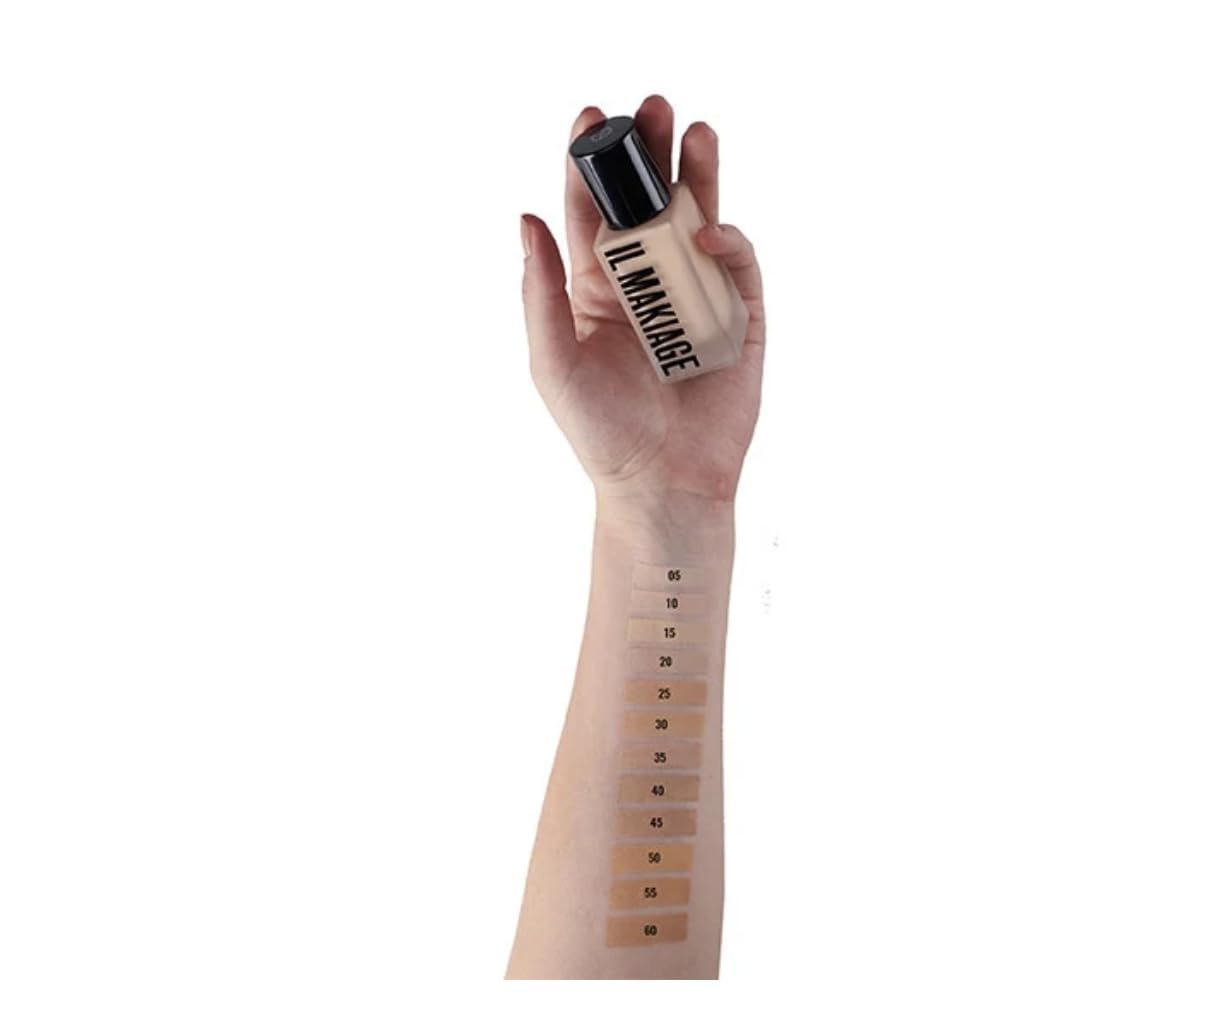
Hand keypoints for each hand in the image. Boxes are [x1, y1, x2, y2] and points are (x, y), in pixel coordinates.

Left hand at [521, 95, 764, 509]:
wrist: (663, 483)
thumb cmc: (601, 431)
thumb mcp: (553, 361)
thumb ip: (541, 291)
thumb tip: (528, 218)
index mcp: (597, 287)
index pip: (593, 213)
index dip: (591, 165)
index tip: (591, 118)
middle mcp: (647, 282)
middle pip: (650, 203)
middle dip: (651, 154)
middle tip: (651, 107)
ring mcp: (696, 295)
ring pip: (699, 220)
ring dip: (699, 174)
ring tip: (695, 132)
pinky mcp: (739, 316)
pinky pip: (739, 266)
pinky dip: (729, 243)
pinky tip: (711, 232)